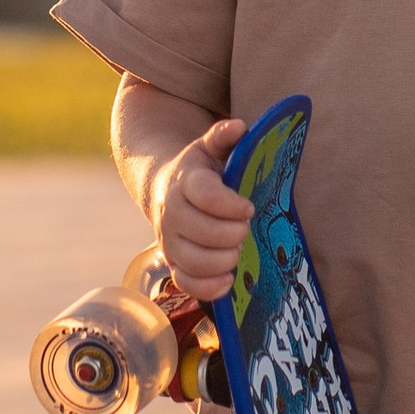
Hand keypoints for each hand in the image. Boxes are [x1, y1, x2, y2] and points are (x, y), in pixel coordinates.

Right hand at [153, 119, 252, 303]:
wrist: (165, 191)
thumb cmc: (199, 170)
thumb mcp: (209, 148)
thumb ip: (223, 136)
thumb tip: (240, 126)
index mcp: (184, 181)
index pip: (203, 194)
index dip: (230, 204)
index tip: (249, 208)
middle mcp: (171, 212)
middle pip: (201, 231)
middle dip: (232, 233)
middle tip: (245, 229)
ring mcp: (169, 241)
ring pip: (194, 260)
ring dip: (224, 259)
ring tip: (237, 250)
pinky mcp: (172, 263)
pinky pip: (186, 283)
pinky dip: (209, 287)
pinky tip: (228, 279)